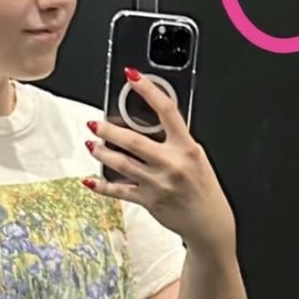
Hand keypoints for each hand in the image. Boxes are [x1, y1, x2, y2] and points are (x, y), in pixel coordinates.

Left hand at [83, 68, 233, 245]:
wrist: (208, 221)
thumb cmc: (203, 187)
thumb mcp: (197, 157)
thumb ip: (176, 141)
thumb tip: (151, 123)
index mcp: (186, 148)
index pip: (167, 111)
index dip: (148, 90)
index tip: (133, 76)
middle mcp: (171, 163)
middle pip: (134, 141)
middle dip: (110, 130)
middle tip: (95, 123)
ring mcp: (158, 183)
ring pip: (122, 164)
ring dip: (102, 153)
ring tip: (92, 144)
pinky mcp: (148, 200)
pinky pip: (119, 191)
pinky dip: (102, 185)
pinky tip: (90, 180)